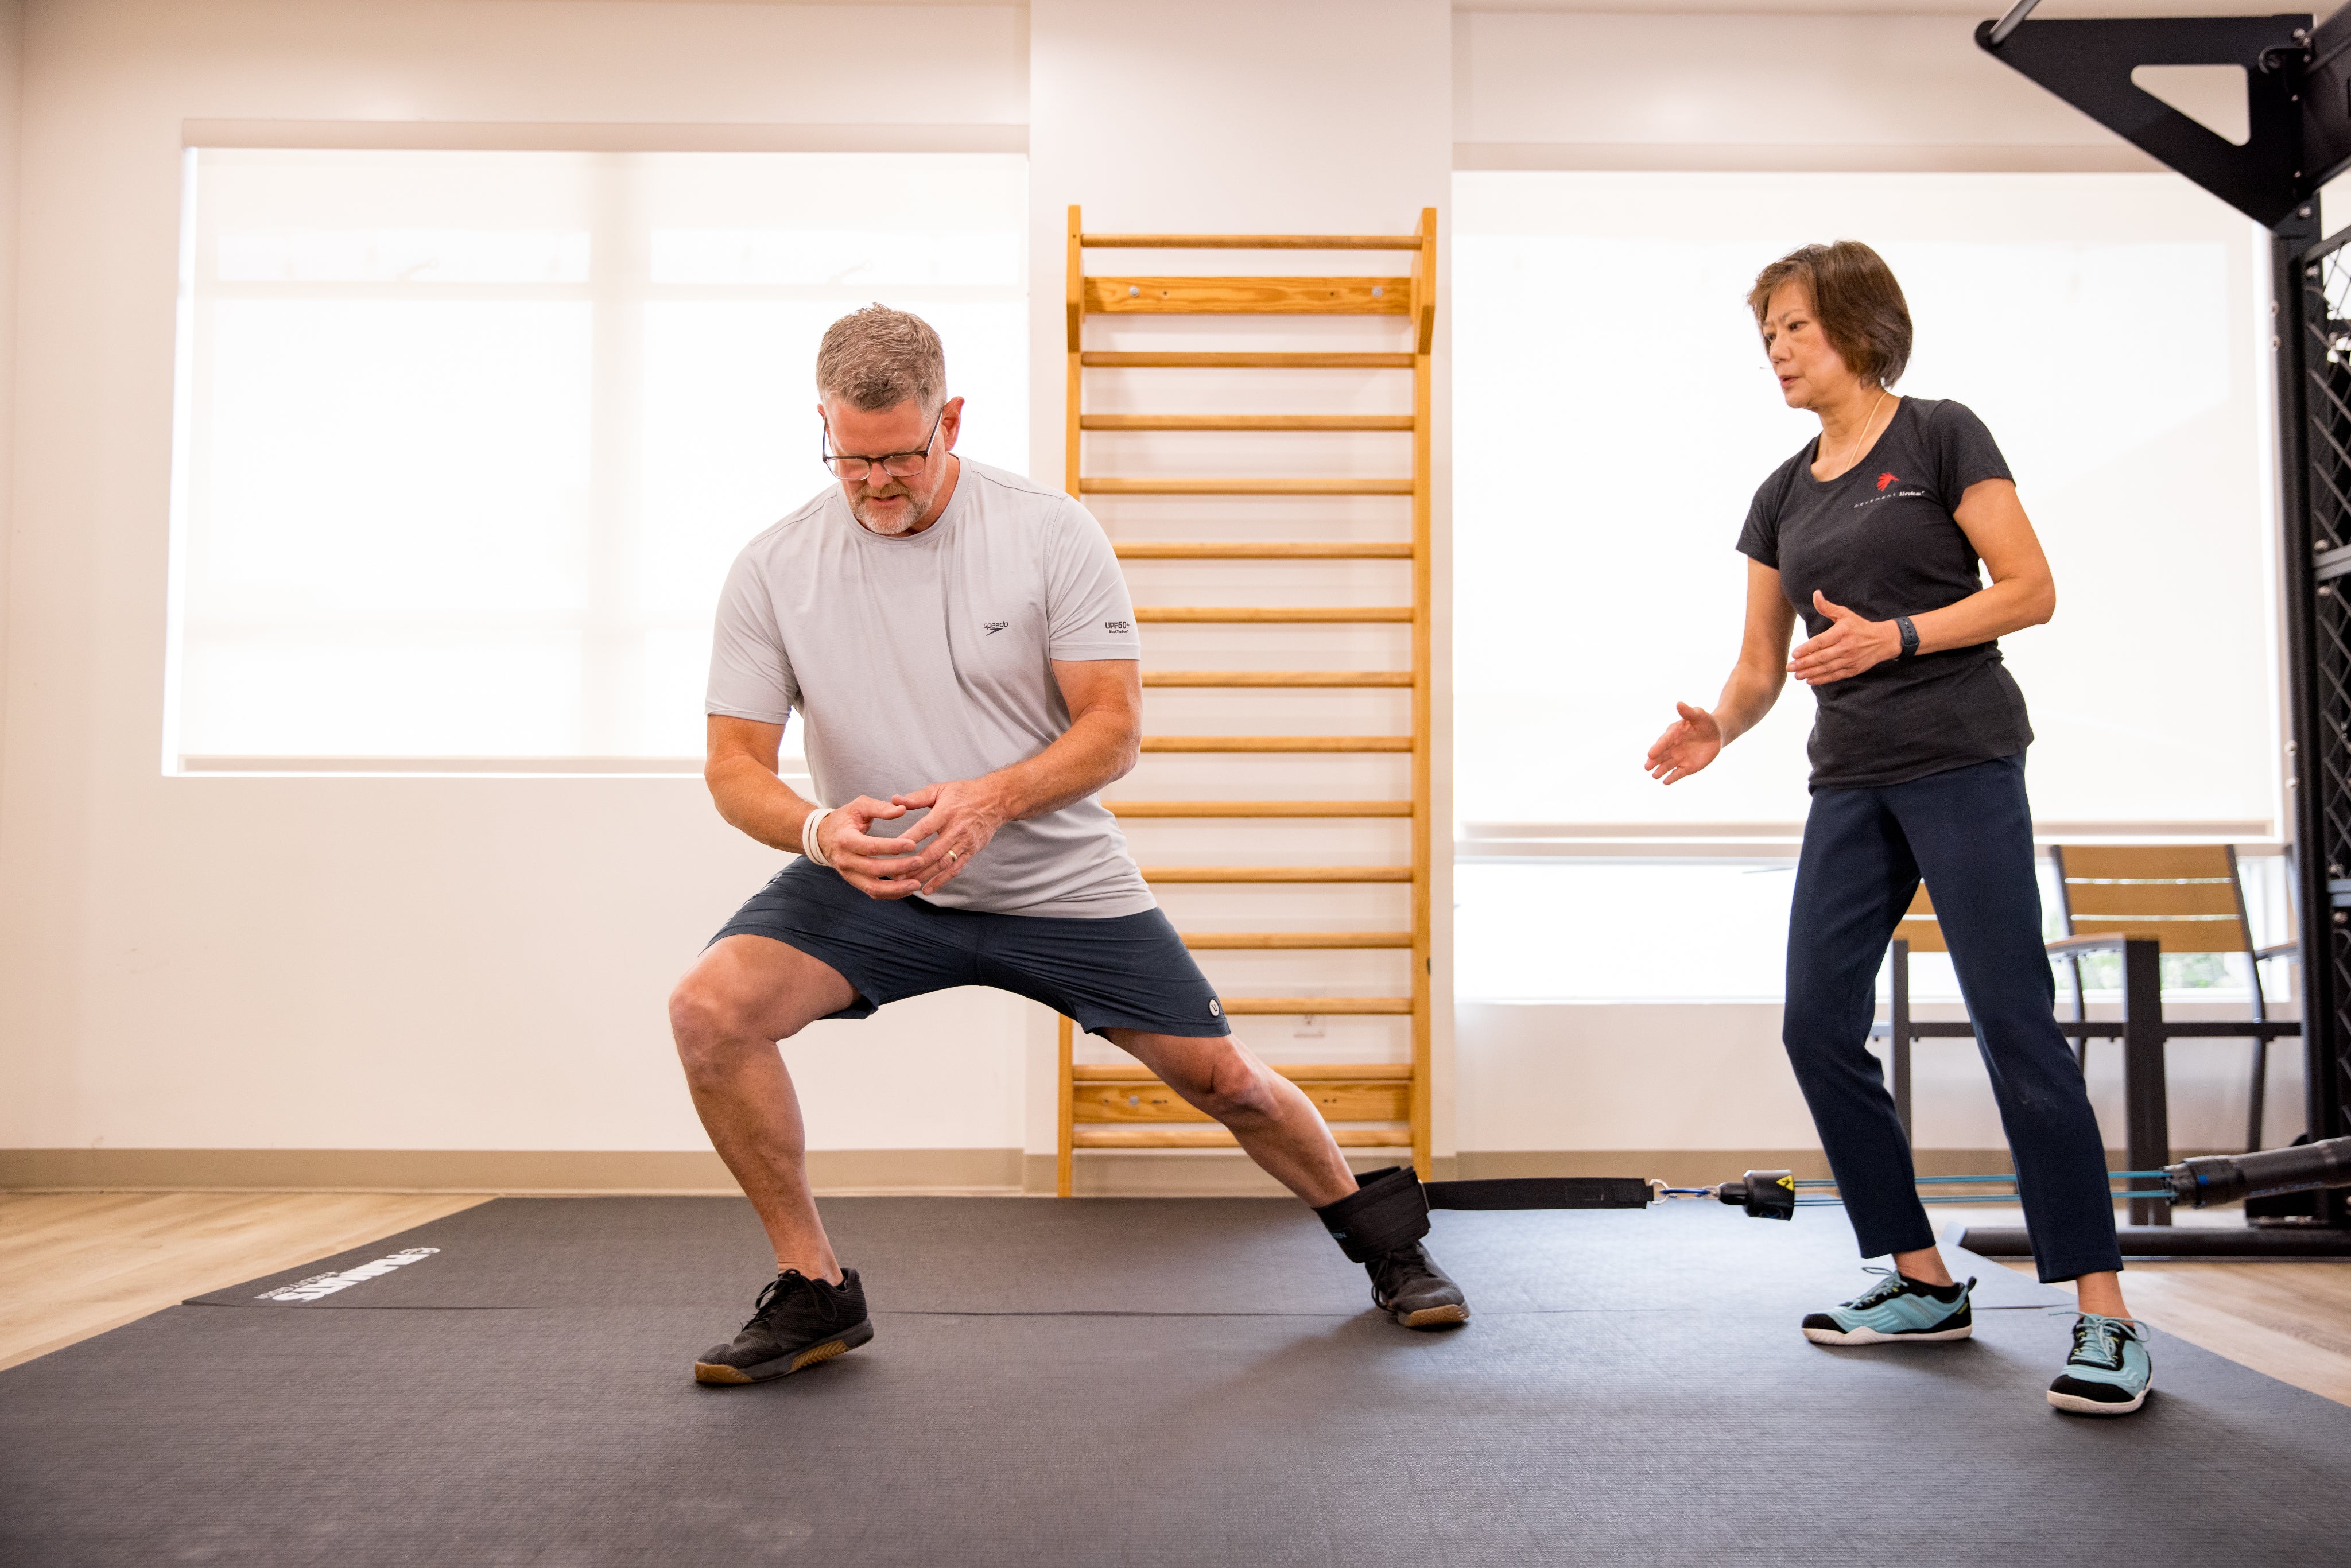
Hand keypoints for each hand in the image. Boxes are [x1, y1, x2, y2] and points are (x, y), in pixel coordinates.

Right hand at [817, 797, 927, 899]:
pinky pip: (873, 893)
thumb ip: (880, 807)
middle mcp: (845, 860)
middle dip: (899, 867)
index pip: (871, 846)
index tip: (912, 844)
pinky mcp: (854, 882)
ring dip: (896, 888)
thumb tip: (902, 809)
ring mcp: (849, 874)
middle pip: (874, 869)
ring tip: (916, 883)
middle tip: (920, 861)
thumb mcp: (858, 806)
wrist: (822, 836)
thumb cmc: (843, 819)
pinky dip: (891, 894)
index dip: (892, 846)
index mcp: (845, 840)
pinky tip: (907, 889)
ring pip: (873, 888)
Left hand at [887, 778, 1012, 895]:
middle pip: (934, 851)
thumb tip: (894, 800)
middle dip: (914, 865)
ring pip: (943, 863)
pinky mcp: (971, 851)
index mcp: (946, 812)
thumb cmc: (964, 793)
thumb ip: (917, 797)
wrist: (996, 800)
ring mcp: (965, 842)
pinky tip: (928, 889)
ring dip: (925, 875)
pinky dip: (941, 880)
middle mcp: (957, 829)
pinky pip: (955, 869)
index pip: (925, 828)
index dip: (909, 839)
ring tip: (906, 884)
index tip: (892, 850)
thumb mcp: (940, 789)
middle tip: (895, 874)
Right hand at [1645, 701, 1723, 784]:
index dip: (1657, 747)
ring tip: (1654, 776)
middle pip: (1662, 755)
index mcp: (1673, 733)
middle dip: (1654, 761)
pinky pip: (1678, 773)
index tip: (1650, 754)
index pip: (1664, 741)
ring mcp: (1679, 757)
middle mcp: (1673, 746)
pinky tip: (1665, 782)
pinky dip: (1672, 778)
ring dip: (1660, 770)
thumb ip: (1689, 712)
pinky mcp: (1686, 767)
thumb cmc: (1706, 722)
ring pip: (1667, 765)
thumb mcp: (1699, 715)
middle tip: (1647, 767)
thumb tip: (1679, 703)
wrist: (1716, 734)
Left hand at [1788, 591, 1898, 684]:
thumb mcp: (1845, 614)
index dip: (1807, 649)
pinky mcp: (1853, 670)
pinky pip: (1835, 676)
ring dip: (1810, 673)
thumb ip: (1827, 607)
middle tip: (1789, 667)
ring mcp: (1850, 660)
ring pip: (1827, 668)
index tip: (1794, 654)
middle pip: (1821, 657)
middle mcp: (1846, 647)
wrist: (1883, 640)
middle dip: (1804, 663)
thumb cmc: (1860, 626)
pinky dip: (1822, 679)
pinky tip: (1810, 680)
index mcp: (1842, 632)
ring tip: (1796, 675)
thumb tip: (1815, 594)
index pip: (1821, 642)